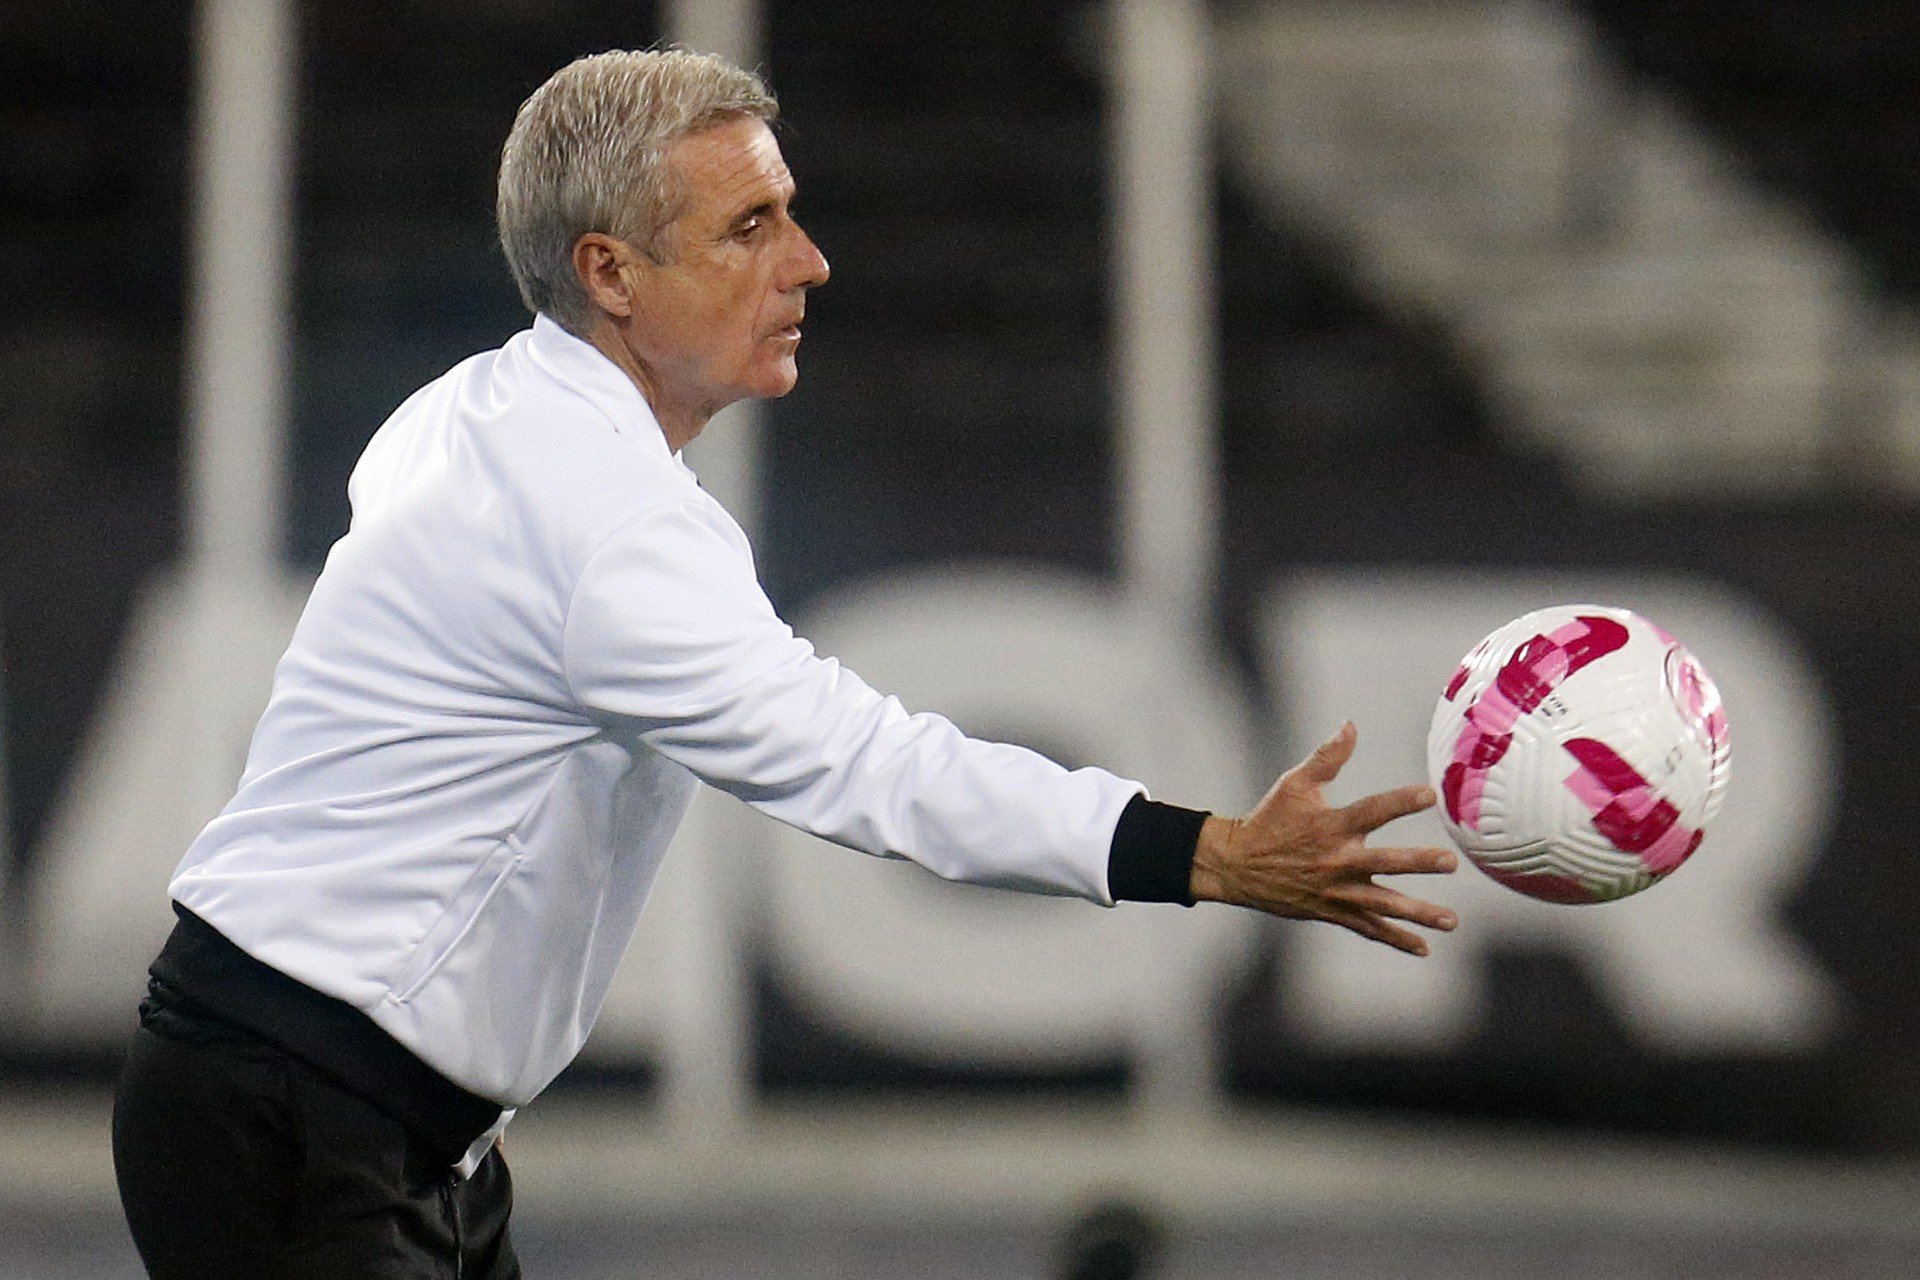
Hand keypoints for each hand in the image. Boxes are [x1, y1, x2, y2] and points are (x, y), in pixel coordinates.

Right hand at [1190, 722, 1458, 954]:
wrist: (1237, 865)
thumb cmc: (1270, 818)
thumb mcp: (1294, 783)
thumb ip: (1327, 756)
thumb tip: (1350, 724)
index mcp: (1331, 826)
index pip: (1371, 811)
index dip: (1400, 801)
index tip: (1429, 795)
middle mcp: (1336, 861)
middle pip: (1383, 862)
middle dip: (1417, 863)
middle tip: (1449, 862)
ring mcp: (1336, 891)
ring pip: (1383, 905)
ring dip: (1418, 913)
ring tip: (1450, 921)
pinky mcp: (1332, 911)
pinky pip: (1368, 928)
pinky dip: (1396, 939)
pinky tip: (1423, 947)